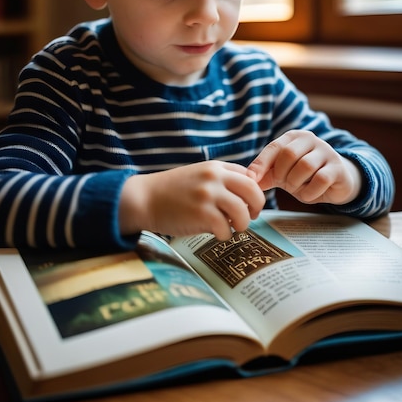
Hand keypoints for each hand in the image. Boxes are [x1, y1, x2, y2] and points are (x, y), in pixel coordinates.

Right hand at [119, 160, 265, 240]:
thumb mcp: (197, 175)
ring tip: (231, 228)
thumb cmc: (171, 191)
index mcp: (215, 167)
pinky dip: (225, 235)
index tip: (248, 203)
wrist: (144, 198)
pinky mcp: (202, 214)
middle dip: (257, 207)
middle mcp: (214, 178)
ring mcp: (208, 195)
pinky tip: (216, 233)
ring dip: (242, 225)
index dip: (252, 193)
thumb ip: (220, 180)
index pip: (248, 177)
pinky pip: (227, 229)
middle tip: (250, 217)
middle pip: (253, 191)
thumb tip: (246, 194)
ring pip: (243, 213)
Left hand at [248, 130, 361, 206]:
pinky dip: (310, 191)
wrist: (335, 182)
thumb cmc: (304, 176)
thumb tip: (248, 180)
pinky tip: (308, 194)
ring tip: (297, 188)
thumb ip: (266, 175)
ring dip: (296, 183)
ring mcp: (326, 152)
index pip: (273, 147)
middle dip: (282, 174)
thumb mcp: (283, 174)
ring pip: (304, 166)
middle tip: (284, 185)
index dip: (260, 164)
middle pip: (289, 154)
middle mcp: (310, 139)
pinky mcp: (338, 167)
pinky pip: (320, 179)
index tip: (251, 180)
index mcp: (293, 137)